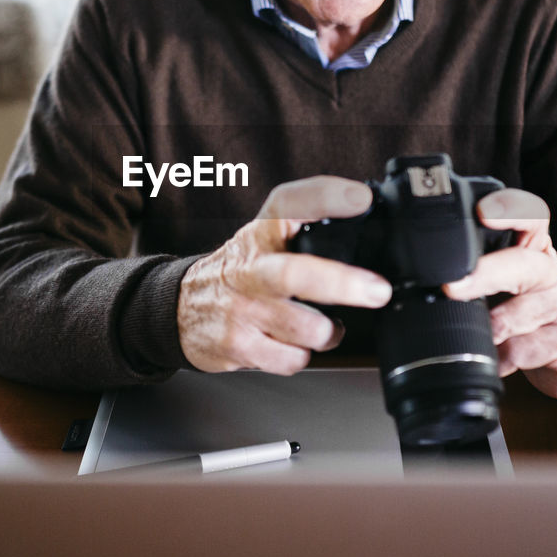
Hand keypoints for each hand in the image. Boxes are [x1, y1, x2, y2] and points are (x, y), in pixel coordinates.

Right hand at [177, 176, 392, 374]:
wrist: (180, 309)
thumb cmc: (238, 270)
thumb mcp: (264, 235)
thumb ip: (307, 222)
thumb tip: (364, 209)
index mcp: (262, 233)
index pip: (290, 202)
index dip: (326, 197)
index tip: (360, 199)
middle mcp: (251, 269)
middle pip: (296, 274)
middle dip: (341, 284)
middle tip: (377, 290)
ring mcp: (243, 310)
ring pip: (307, 329)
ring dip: (329, 332)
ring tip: (324, 325)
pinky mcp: (239, 346)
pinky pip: (293, 359)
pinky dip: (303, 355)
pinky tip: (293, 343)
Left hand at [442, 188, 556, 399]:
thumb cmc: (528, 305)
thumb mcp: (506, 278)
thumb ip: (476, 267)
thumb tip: (422, 280)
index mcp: (533, 246)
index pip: (528, 215)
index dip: (507, 210)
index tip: (482, 214)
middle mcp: (550, 271)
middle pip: (521, 266)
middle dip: (485, 276)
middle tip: (451, 288)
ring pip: (516, 318)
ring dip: (487, 330)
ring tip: (470, 334)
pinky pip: (517, 354)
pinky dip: (496, 360)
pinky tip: (490, 360)